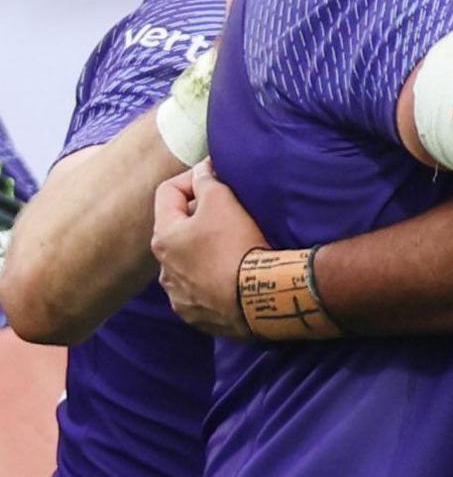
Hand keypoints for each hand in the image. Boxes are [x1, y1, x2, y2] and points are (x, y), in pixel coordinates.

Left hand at [151, 162, 264, 338]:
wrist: (256, 295)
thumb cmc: (236, 244)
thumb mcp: (222, 201)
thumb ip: (206, 181)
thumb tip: (201, 170)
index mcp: (163, 236)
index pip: (168, 192)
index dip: (192, 178)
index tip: (217, 178)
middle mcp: (162, 267)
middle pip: (177, 228)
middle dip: (198, 215)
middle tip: (229, 211)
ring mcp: (176, 294)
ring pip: (187, 260)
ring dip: (203, 249)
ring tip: (231, 246)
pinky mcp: (194, 314)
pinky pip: (198, 288)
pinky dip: (211, 278)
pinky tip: (231, 275)